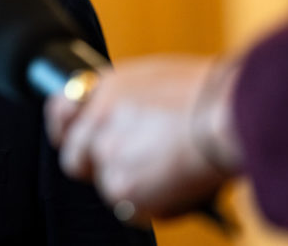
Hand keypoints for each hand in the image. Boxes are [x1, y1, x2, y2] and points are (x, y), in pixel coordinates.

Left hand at [44, 56, 241, 224]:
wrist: (227, 114)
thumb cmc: (209, 93)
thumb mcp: (155, 78)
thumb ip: (126, 99)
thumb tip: (123, 119)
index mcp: (104, 88)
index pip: (60, 111)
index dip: (66, 129)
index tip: (75, 138)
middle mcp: (97, 120)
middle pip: (75, 158)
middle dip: (98, 166)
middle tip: (133, 167)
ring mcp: (107, 155)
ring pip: (108, 185)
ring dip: (133, 186)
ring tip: (168, 171)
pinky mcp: (123, 188)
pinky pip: (130, 209)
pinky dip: (151, 206)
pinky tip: (175, 187)